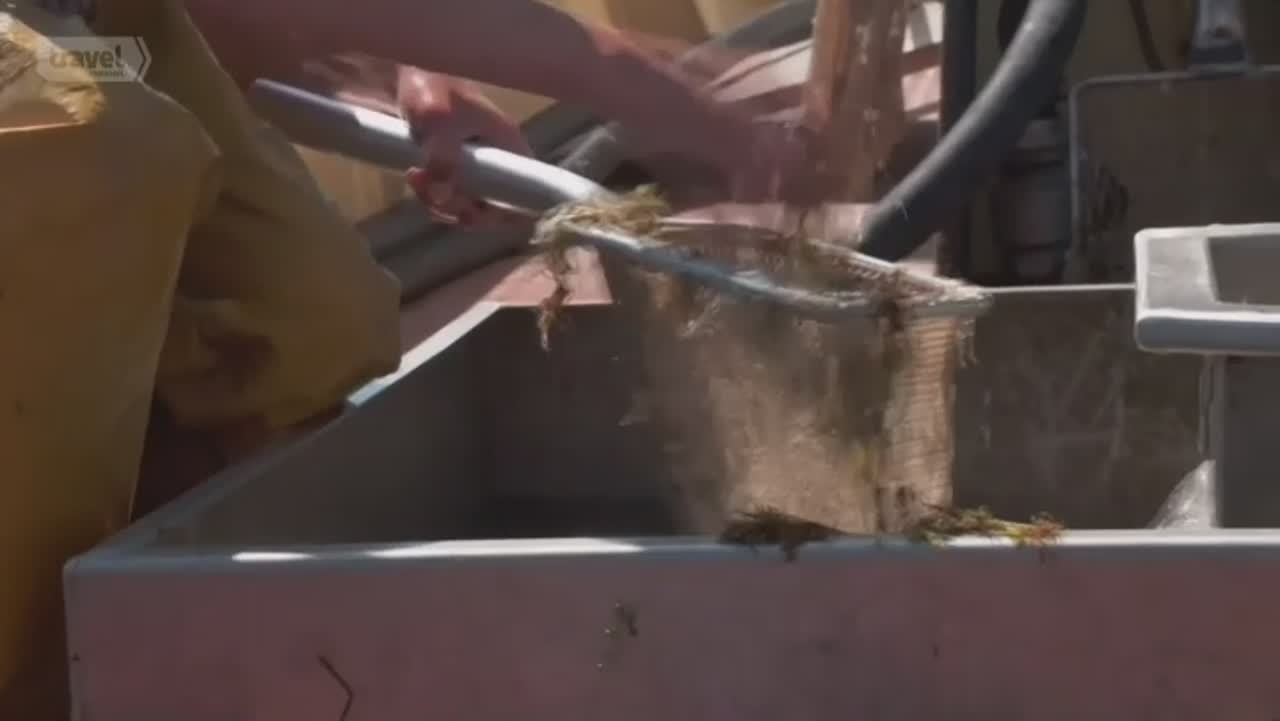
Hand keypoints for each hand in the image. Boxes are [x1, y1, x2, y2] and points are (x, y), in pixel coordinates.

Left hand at [397, 68, 533, 226]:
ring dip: (439, 204)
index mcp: (508, 147)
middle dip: (463, 210)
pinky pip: (447, 199)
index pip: (529, 193)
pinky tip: (413, 177)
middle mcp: (498, 162)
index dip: (511, 213)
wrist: (400, 72)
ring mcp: (475, 168)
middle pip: (495, 209)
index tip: (478, 212)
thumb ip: (443, 159)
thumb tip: (443, 198)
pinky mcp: (451, 171)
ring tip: (416, 178)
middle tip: (437, 196)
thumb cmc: (430, 88)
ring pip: (467, 207)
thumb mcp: (437, 120)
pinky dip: (429, 197)